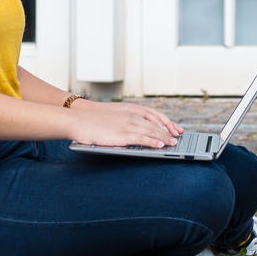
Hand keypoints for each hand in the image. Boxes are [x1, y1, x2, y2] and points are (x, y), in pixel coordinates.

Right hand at [68, 100, 182, 148]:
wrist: (79, 118)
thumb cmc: (94, 118)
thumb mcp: (115, 113)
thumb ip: (127, 118)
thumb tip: (137, 127)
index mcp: (130, 109)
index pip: (155, 115)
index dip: (167, 122)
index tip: (175, 128)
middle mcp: (132, 115)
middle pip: (156, 123)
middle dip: (168, 131)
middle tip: (177, 138)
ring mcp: (128, 124)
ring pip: (152, 131)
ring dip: (164, 138)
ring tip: (173, 143)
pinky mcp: (123, 134)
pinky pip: (142, 138)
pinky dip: (153, 142)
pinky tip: (160, 146)